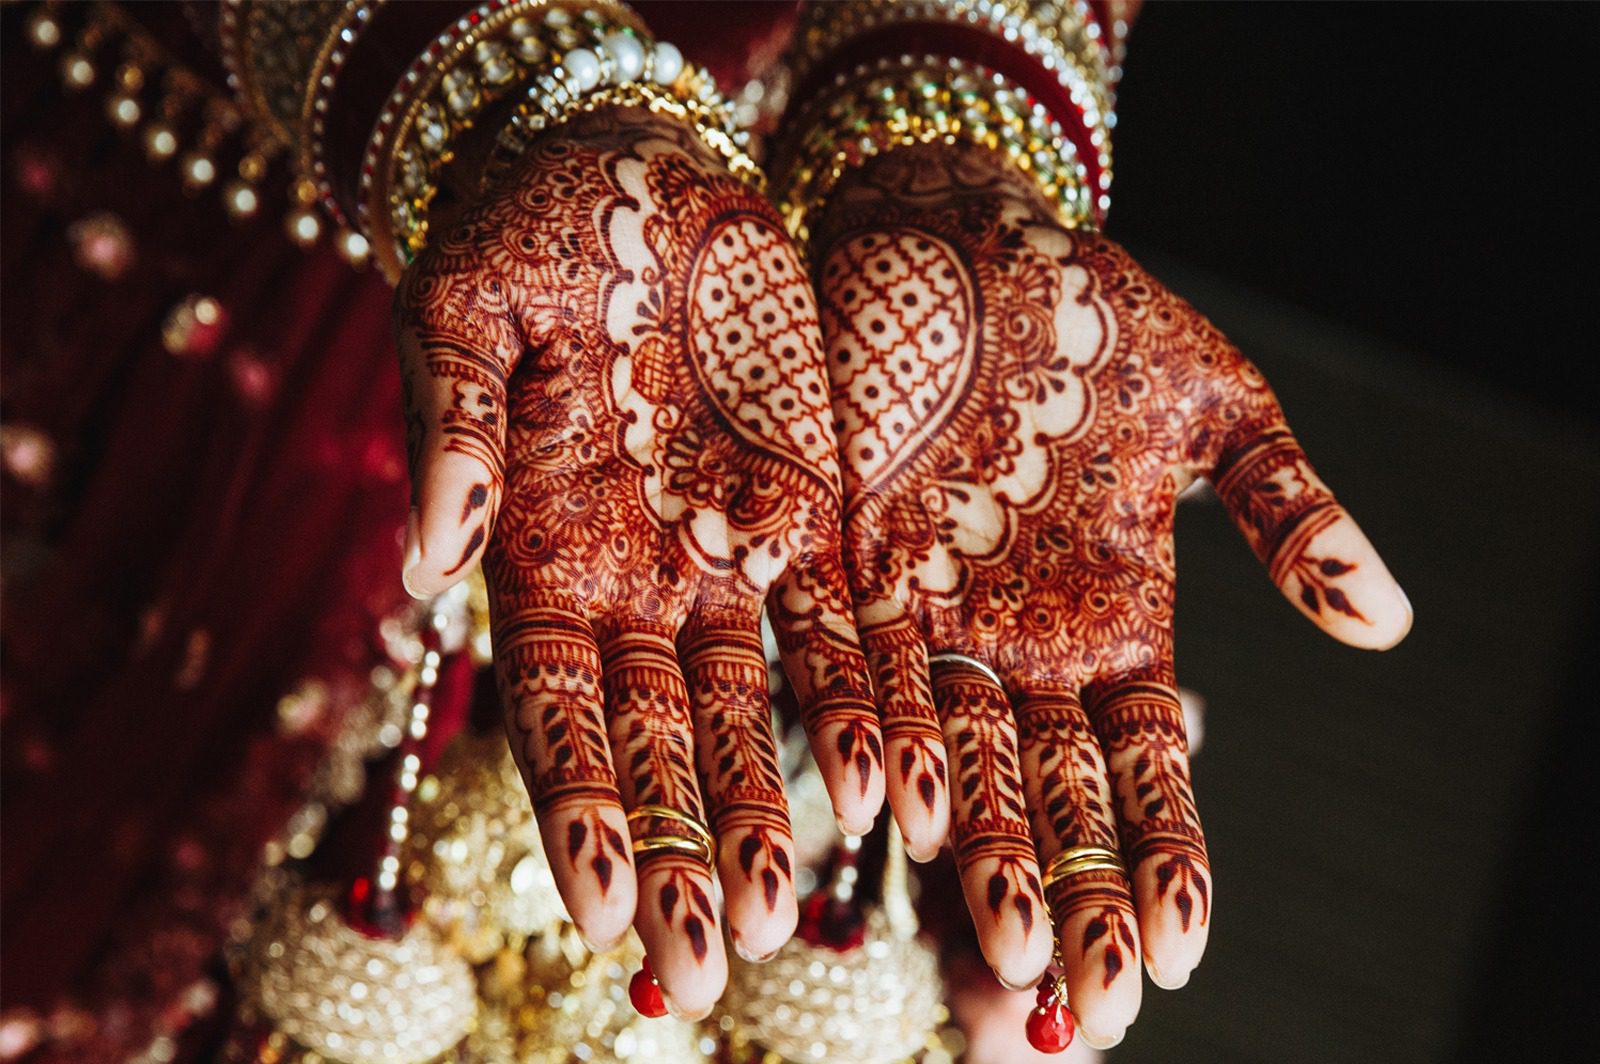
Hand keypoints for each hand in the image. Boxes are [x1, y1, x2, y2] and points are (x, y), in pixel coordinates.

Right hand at [393, 107, 883, 1014]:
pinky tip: (886, 794)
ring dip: (767, 813)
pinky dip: (859, 708)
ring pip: (749, 713)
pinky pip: (840, 627)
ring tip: (787, 921)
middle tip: (704, 967)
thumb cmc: (532, 231)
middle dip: (677, 852)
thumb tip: (424, 562)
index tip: (605, 906)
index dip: (578, 807)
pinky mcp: (811, 513)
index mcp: (540, 552)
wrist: (639, 169)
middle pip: (654, 743)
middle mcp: (634, 582)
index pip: (553, 708)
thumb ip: (454, 431)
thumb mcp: (471, 311)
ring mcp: (724, 557)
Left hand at [812, 143, 1409, 1045]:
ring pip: (957, 759)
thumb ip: (1289, 512)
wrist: (962, 239)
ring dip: (979, 854)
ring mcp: (933, 615)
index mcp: (1119, 624)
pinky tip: (891, 807)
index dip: (1167, 865)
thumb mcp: (1215, 405)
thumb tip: (1389, 620)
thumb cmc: (1099, 312)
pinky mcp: (845, 568)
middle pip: (1052, 798)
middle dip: (1072, 901)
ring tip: (997, 954)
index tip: (1181, 958)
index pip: (1148, 775)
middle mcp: (1023, 645)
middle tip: (1087, 1010)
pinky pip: (860, 669)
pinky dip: (877, 733)